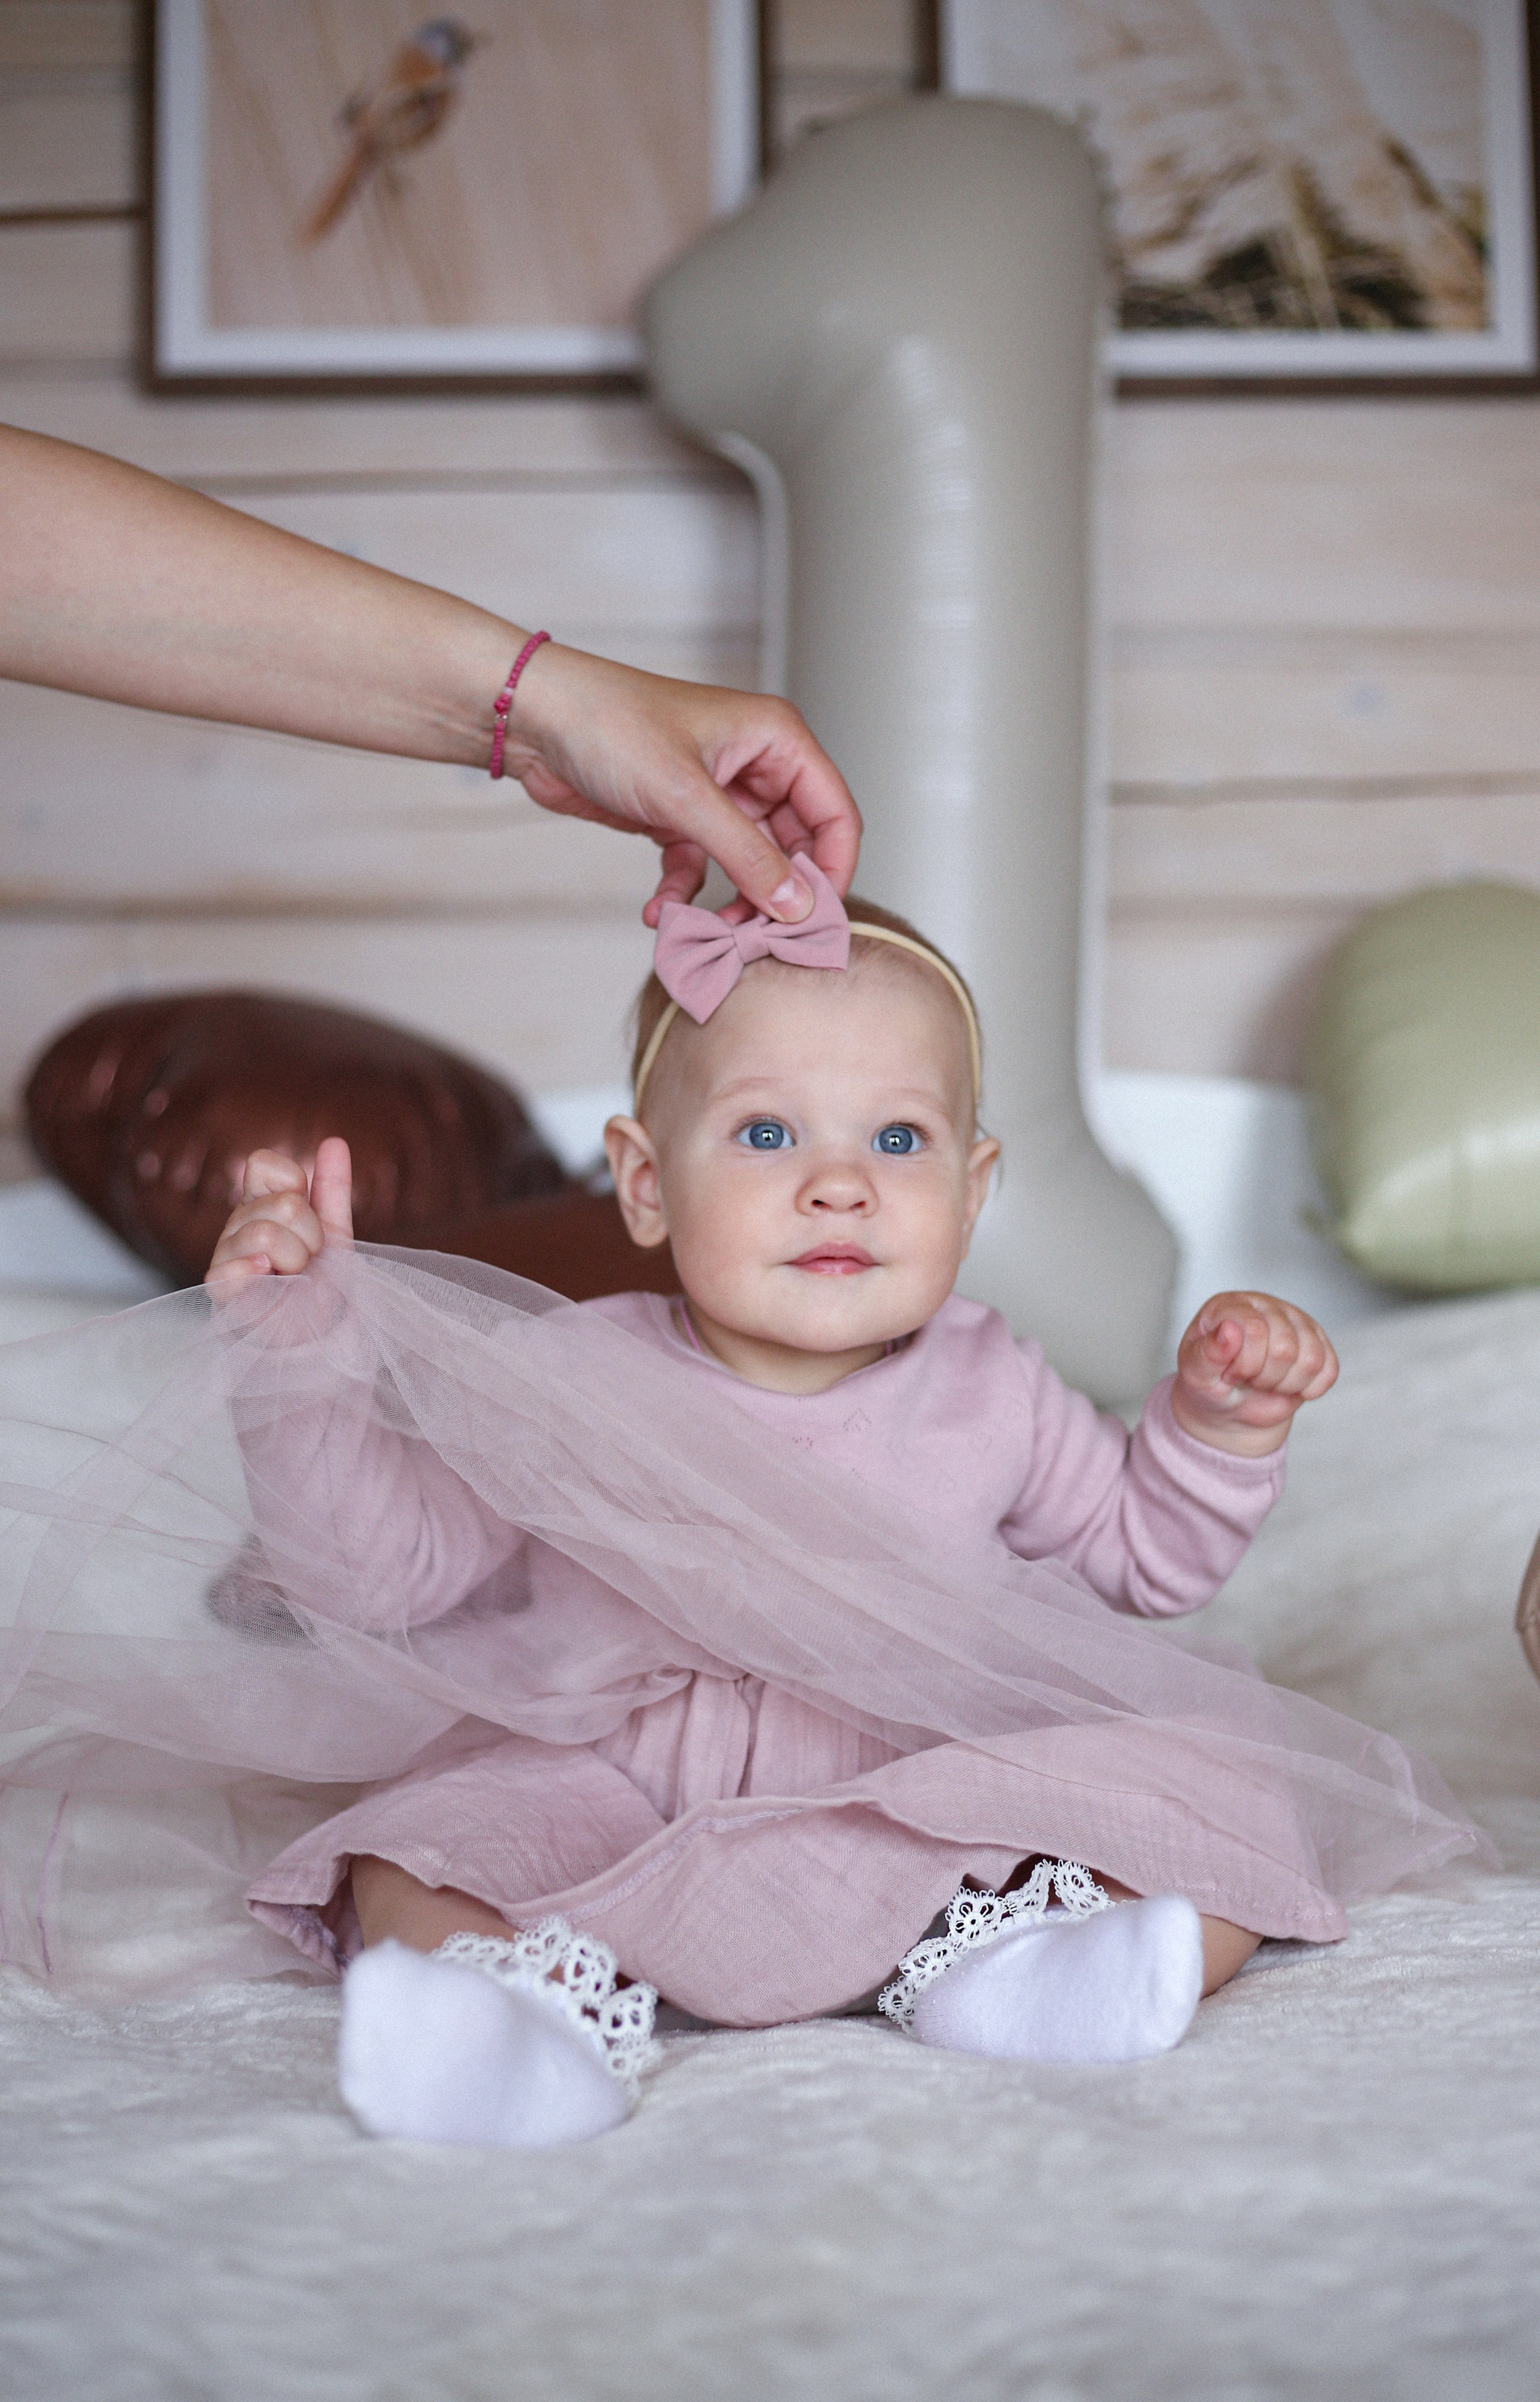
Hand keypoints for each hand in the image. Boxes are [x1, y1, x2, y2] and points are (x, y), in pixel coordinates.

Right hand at [204, 1137, 353, 1287]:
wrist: (315, 1334)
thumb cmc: (320, 1283)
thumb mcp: (335, 1232)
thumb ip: (332, 1187)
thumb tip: (335, 1141)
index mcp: (260, 1204)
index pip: (263, 1164)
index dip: (296, 1187)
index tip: (309, 1218)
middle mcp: (237, 1223)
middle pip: (282, 1203)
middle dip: (310, 1236)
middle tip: (307, 1259)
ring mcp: (225, 1253)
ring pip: (264, 1233)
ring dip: (295, 1260)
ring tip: (291, 1276)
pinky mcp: (220, 1287)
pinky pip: (231, 1267)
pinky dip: (259, 1275)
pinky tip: (268, 1281)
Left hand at [501, 644, 860, 926]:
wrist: (535, 720)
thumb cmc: (609, 724)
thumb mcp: (686, 797)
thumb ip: (747, 855)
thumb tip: (796, 906)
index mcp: (776, 740)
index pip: (834, 812)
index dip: (833, 868)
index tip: (815, 919)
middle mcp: (755, 766)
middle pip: (795, 847)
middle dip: (777, 895)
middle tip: (761, 939)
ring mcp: (718, 794)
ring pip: (748, 865)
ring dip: (731, 903)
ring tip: (709, 933)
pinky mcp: (679, 818)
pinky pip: (700, 868)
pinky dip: (683, 894)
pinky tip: (658, 913)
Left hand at [1171, 1291, 1337, 1456]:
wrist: (1229, 1407)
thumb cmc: (1209, 1385)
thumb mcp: (1195, 1375)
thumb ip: (1206, 1354)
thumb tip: (1228, 1331)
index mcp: (1230, 1305)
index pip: (1255, 1329)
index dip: (1244, 1364)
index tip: (1229, 1374)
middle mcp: (1266, 1306)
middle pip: (1285, 1347)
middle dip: (1264, 1377)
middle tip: (1248, 1379)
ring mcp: (1295, 1322)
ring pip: (1311, 1359)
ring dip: (1286, 1384)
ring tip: (1266, 1382)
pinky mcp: (1318, 1343)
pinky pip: (1329, 1370)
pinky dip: (1309, 1389)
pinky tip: (1288, 1386)